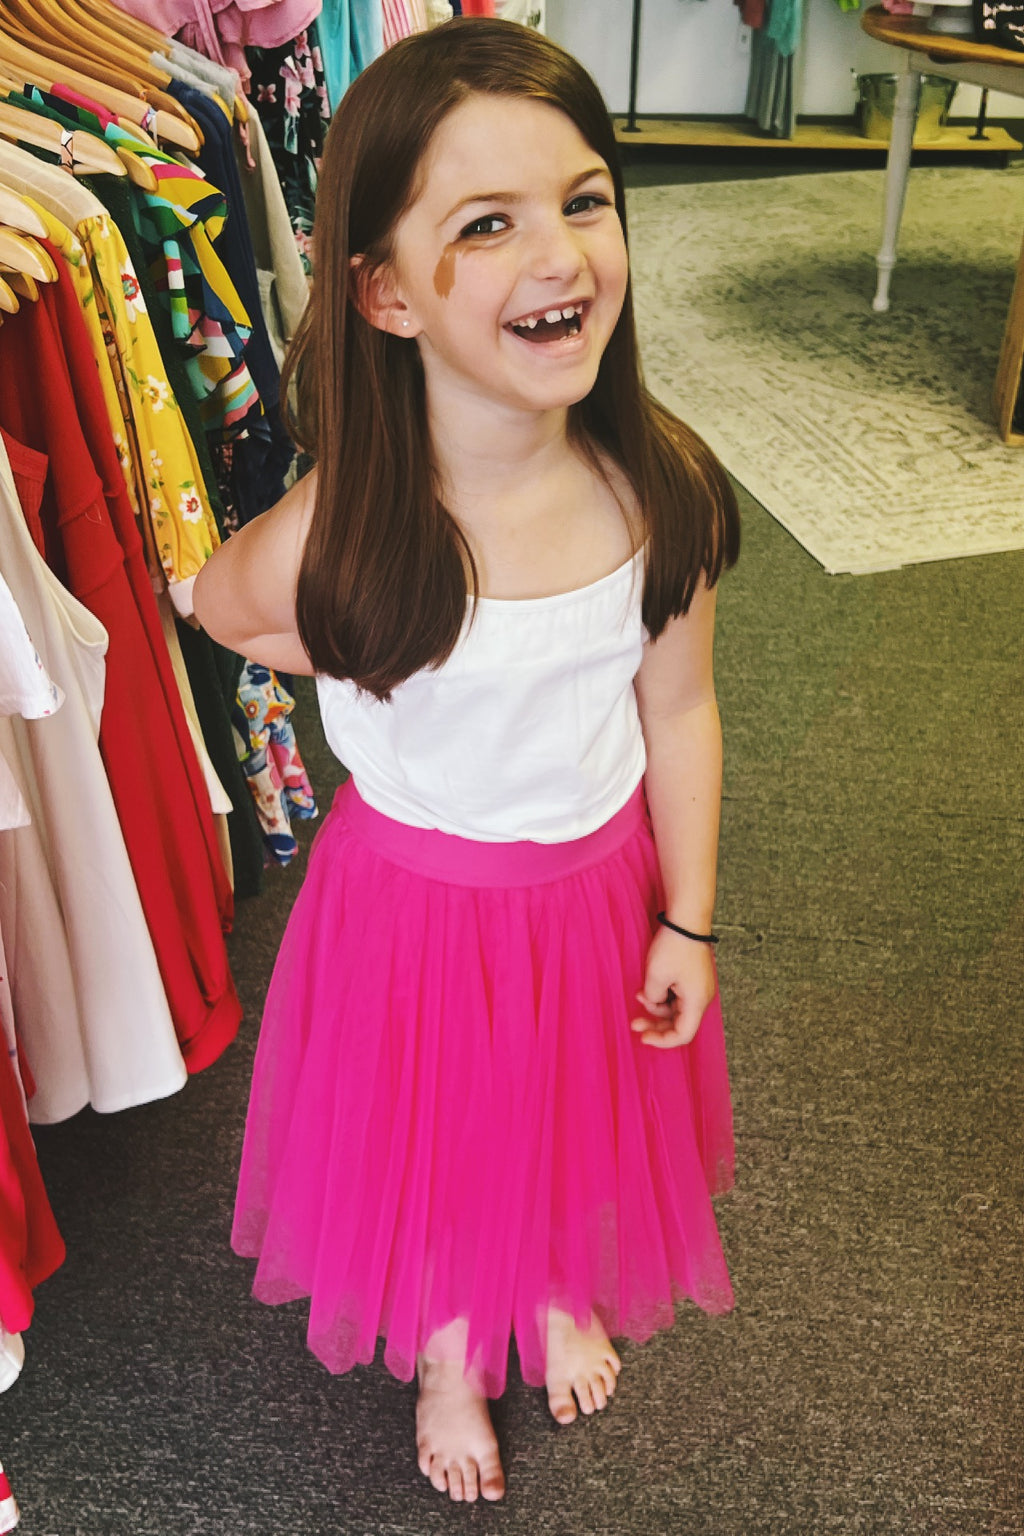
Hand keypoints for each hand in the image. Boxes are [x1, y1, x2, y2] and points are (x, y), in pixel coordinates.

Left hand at [630, 925, 716, 1047]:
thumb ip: (653, 998)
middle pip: (679, 1023)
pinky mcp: (693, 978)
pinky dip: (662, 995)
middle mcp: (701, 998)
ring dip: (656, 1007)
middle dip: (656, 1025)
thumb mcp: (656, 976)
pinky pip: (677, 996)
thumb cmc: (674, 946)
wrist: (686, 920)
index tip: (643, 1037)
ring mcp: (698, 988)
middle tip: (635, 1024)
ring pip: (676, 1009)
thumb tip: (654, 1001)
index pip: (682, 1034)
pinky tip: (647, 988)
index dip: (662, 1041)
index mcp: (696, 1002)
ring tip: (638, 995)